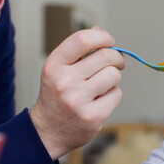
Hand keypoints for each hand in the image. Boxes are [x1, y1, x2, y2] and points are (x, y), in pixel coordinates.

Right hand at [29, 27, 124, 159]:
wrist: (47, 132)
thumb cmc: (57, 95)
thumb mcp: (59, 69)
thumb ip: (78, 50)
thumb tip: (99, 31)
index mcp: (54, 65)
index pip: (82, 39)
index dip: (102, 36)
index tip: (109, 41)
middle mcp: (64, 82)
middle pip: (105, 56)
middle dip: (116, 58)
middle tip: (116, 63)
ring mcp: (78, 101)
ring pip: (114, 75)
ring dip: (113, 77)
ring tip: (103, 84)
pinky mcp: (93, 116)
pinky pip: (116, 94)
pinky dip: (113, 94)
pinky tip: (100, 100)